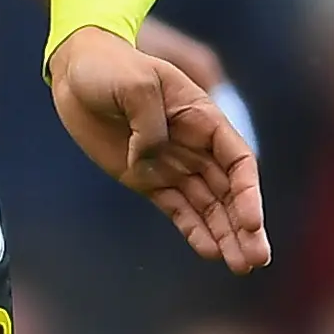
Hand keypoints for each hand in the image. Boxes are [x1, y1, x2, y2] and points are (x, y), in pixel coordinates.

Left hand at [49, 23, 268, 271]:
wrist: (76, 70)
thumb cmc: (110, 67)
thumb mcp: (136, 83)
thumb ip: (150, 123)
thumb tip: (151, 160)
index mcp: (202, 117)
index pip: (238, 160)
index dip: (248, 193)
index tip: (251, 222)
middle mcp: (194, 145)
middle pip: (229, 191)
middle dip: (245, 226)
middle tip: (257, 260)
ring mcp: (171, 163)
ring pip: (208, 205)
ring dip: (225, 235)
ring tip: (240, 266)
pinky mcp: (146, 178)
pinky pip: (177, 208)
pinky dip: (193, 229)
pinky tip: (209, 251)